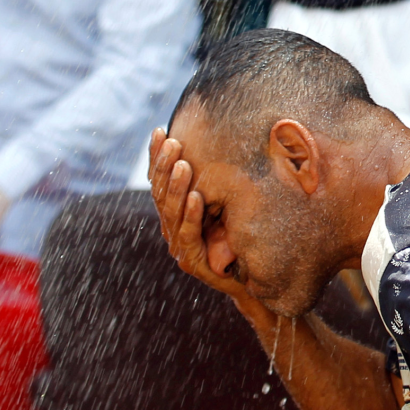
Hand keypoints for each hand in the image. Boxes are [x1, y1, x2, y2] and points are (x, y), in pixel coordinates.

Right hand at [147, 128, 244, 299]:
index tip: (159, 131)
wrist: (252, 278)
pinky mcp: (193, 262)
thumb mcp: (228, 203)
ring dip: (177, 186)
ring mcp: (181, 245)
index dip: (157, 157)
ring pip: (173, 212)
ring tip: (182, 164)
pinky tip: (196, 196)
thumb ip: (217, 182)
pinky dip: (193, 214)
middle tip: (171, 142)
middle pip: (162, 192)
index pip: (160, 179)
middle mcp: (173, 227)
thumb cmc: (240, 236)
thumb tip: (223, 142)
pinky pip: (190, 235)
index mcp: (176, 211)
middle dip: (165, 166)